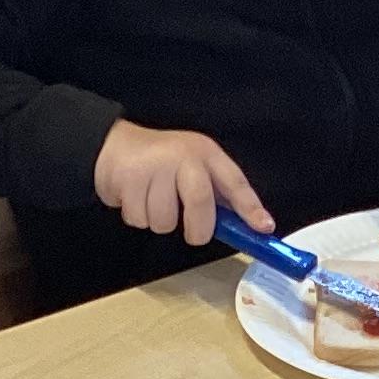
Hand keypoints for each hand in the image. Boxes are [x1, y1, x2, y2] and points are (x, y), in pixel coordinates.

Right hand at [95, 120, 273, 249]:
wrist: (113, 146)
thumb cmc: (160, 163)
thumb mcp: (194, 168)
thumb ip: (217, 196)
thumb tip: (247, 227)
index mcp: (206, 153)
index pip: (234, 182)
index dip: (250, 208)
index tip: (264, 228)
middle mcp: (183, 156)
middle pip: (200, 203)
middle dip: (198, 230)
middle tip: (193, 233)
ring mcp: (155, 165)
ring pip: (165, 221)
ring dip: (158, 222)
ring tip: (151, 200)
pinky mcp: (129, 179)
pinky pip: (139, 219)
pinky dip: (137, 217)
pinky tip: (134, 197)